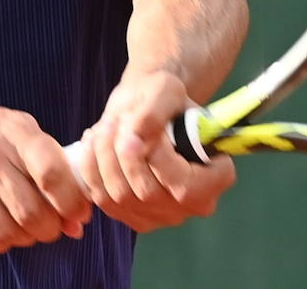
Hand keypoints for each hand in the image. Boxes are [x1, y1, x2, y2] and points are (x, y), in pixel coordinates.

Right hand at [0, 98, 90, 252]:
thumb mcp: (19, 129)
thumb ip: (51, 166)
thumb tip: (77, 219)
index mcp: (14, 130)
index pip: (50, 172)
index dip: (71, 201)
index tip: (80, 214)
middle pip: (31, 211)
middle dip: (51, 227)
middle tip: (55, 225)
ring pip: (8, 230)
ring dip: (27, 237)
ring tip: (31, 228)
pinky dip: (2, 242)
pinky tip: (7, 230)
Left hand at [74, 70, 235, 232]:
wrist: (145, 109)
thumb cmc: (163, 98)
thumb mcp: (165, 90)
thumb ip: (154, 112)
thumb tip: (133, 142)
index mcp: (216, 177)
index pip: (185, 186)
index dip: (159, 159)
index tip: (144, 128)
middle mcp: (193, 204)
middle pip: (147, 193)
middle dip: (123, 153)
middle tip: (116, 121)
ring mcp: (162, 215)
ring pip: (120, 197)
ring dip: (103, 158)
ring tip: (104, 128)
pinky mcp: (132, 217)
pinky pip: (102, 200)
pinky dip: (91, 169)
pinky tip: (94, 143)